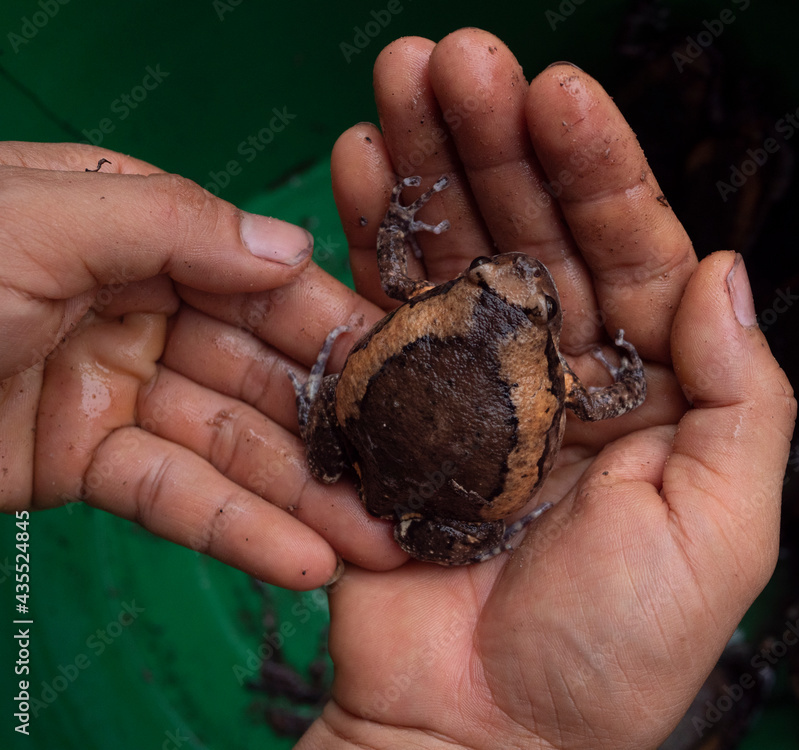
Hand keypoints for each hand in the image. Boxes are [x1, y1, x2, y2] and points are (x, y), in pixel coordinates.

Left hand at [0, 143, 406, 587]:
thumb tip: (293, 249)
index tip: (404, 367)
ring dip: (303, 494)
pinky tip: (303, 559)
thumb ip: (172, 224)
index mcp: (129, 223)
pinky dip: (236, 530)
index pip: (255, 272)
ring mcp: (111, 384)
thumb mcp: (35, 221)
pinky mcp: (81, 462)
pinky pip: (173, 496)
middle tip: (412, 474)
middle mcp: (132, 301)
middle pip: (256, 365)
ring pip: (229, 441)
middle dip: (332, 424)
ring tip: (380, 540)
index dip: (331, 321)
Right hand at [296, 29, 795, 748]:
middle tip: (454, 56)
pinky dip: (364, 242)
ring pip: (450, 255)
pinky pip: (379, 313)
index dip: (597, 170)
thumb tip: (721, 262)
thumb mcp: (722, 528)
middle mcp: (558, 374)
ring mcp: (469, 388)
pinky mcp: (392, 414)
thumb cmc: (612, 655)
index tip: (558, 91)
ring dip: (425, 166)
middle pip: (529, 233)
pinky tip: (353, 166)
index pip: (629, 251)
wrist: (483, 742)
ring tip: (394, 79)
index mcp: (646, 390)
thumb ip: (741, 396)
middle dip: (494, 142)